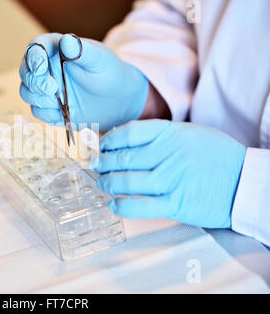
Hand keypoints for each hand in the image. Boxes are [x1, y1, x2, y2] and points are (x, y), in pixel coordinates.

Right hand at [19, 33, 148, 130]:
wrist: (119, 100)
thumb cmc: (110, 73)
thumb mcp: (99, 60)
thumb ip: (81, 51)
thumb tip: (66, 41)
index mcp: (56, 50)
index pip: (36, 47)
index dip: (33, 57)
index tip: (40, 67)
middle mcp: (47, 69)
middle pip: (26, 72)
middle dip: (35, 81)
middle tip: (52, 88)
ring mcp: (46, 90)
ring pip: (27, 92)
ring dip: (38, 98)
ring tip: (58, 100)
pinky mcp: (50, 108)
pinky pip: (38, 111)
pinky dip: (47, 113)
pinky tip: (62, 113)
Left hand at [92, 120, 246, 227]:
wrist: (244, 181)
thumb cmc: (216, 156)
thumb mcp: (189, 133)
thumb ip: (159, 135)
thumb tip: (124, 140)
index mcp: (171, 133)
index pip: (128, 133)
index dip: (109, 140)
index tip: (100, 146)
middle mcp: (168, 154)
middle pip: (123, 158)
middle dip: (102, 163)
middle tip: (95, 166)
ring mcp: (172, 180)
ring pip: (127, 182)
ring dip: (108, 184)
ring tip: (102, 184)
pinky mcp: (176, 204)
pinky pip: (141, 206)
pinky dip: (123, 206)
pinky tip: (115, 204)